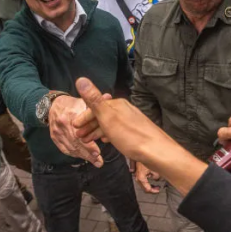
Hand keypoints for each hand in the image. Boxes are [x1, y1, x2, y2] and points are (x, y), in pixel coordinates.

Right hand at [49, 95, 102, 166]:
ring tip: (96, 162)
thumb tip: (108, 97)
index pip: (79, 132)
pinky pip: (65, 149)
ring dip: (84, 156)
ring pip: (70, 147)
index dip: (88, 144)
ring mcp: (57, 132)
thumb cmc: (72, 104)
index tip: (98, 152)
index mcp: (70, 113)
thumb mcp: (83, 100)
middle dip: (88, 153)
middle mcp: (62, 123)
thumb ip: (96, 102)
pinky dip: (75, 154)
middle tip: (99, 162)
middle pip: (75, 142)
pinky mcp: (54, 137)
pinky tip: (84, 158)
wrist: (53, 105)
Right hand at [73, 78, 204, 194]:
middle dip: (88, 125)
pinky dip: (107, 134)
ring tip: (87, 141)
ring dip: (96, 131)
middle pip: (101, 115)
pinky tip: (105, 141)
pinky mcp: (135, 132)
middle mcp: (125, 109)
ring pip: (109, 124)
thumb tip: (81, 79)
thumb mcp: (108, 117)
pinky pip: (116, 130)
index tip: (73, 126)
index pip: (95, 106)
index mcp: (117, 104)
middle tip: (78, 135)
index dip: (83, 116)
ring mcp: (131, 121)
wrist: (157, 152)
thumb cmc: (131, 136)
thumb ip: (94, 99)